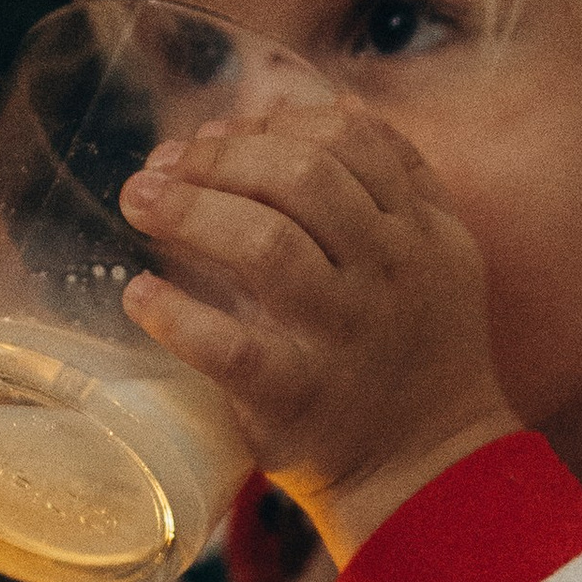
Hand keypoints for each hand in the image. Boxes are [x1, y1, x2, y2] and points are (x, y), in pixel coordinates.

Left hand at [116, 101, 515, 562]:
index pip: (349, 140)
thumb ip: (401, 179)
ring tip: (139, 201)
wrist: (434, 476)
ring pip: (263, 245)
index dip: (275, 124)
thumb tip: (333, 106)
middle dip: (220, 158)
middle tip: (162, 166)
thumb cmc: (422, 358)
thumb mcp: (442, 257)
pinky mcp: (294, 397)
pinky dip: (173, 313)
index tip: (222, 134)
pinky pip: (226, 345)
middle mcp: (386, 274)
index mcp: (419, 232)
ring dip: (188, 212)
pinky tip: (138, 294)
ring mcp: (339, 336)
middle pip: (301, 178)